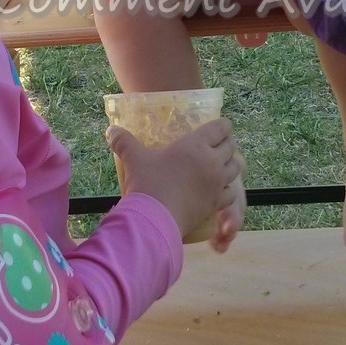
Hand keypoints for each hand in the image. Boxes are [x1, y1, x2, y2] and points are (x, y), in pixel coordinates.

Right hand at [106, 118, 243, 242]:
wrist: (154, 219)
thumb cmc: (148, 183)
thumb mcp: (134, 158)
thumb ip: (123, 142)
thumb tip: (111, 130)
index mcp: (196, 145)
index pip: (221, 128)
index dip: (223, 125)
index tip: (220, 126)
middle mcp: (212, 162)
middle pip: (231, 147)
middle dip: (227, 144)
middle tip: (218, 145)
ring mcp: (216, 184)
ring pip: (234, 169)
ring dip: (229, 165)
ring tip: (220, 166)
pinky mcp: (215, 204)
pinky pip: (230, 193)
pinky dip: (227, 190)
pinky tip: (218, 190)